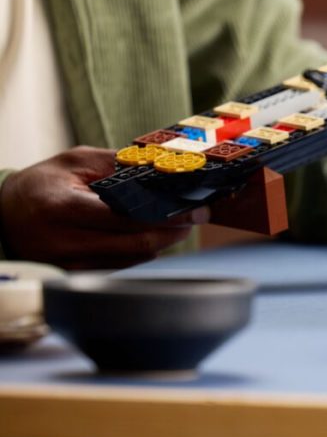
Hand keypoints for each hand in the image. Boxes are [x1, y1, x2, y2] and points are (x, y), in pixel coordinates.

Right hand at [0, 147, 207, 269]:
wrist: (2, 214)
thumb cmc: (41, 184)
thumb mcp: (75, 161)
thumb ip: (116, 164)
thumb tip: (159, 168)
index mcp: (65, 209)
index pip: (129, 217)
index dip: (167, 215)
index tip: (194, 209)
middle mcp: (66, 242)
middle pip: (136, 244)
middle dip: (173, 231)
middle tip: (197, 217)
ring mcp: (69, 264)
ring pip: (132, 259)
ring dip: (162, 243)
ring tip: (181, 225)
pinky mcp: (74, 274)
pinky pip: (119, 266)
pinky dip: (141, 252)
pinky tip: (155, 237)